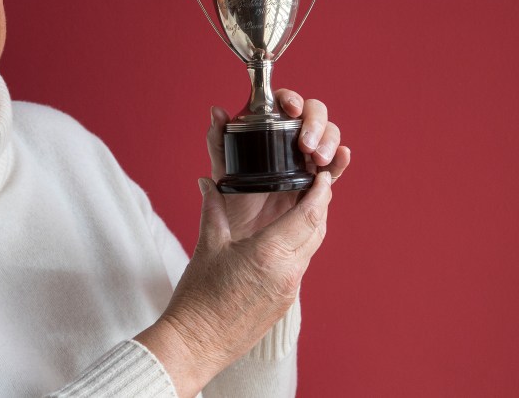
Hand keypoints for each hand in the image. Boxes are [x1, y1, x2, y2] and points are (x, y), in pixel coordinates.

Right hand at [135, 90, 349, 396]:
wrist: (198, 344)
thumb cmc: (197, 298)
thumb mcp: (207, 246)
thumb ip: (213, 208)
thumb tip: (207, 182)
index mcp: (269, 252)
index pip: (308, 215)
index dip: (320, 192)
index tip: (321, 174)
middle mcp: (287, 271)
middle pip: (317, 229)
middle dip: (320, 204)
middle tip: (315, 182)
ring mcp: (289, 289)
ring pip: (312, 247)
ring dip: (313, 224)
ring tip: (304, 203)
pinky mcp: (285, 301)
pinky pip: (301, 264)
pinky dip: (301, 244)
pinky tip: (287, 235)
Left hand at [208, 90, 349, 239]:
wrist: (245, 232)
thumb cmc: (233, 196)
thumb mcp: (223, 167)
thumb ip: (218, 140)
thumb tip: (216, 112)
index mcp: (270, 127)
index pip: (286, 102)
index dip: (291, 99)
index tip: (290, 108)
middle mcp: (292, 137)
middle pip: (314, 114)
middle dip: (315, 123)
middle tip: (305, 144)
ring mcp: (308, 157)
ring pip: (328, 136)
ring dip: (328, 140)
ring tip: (318, 158)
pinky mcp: (320, 180)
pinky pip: (335, 165)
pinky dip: (341, 159)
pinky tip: (342, 155)